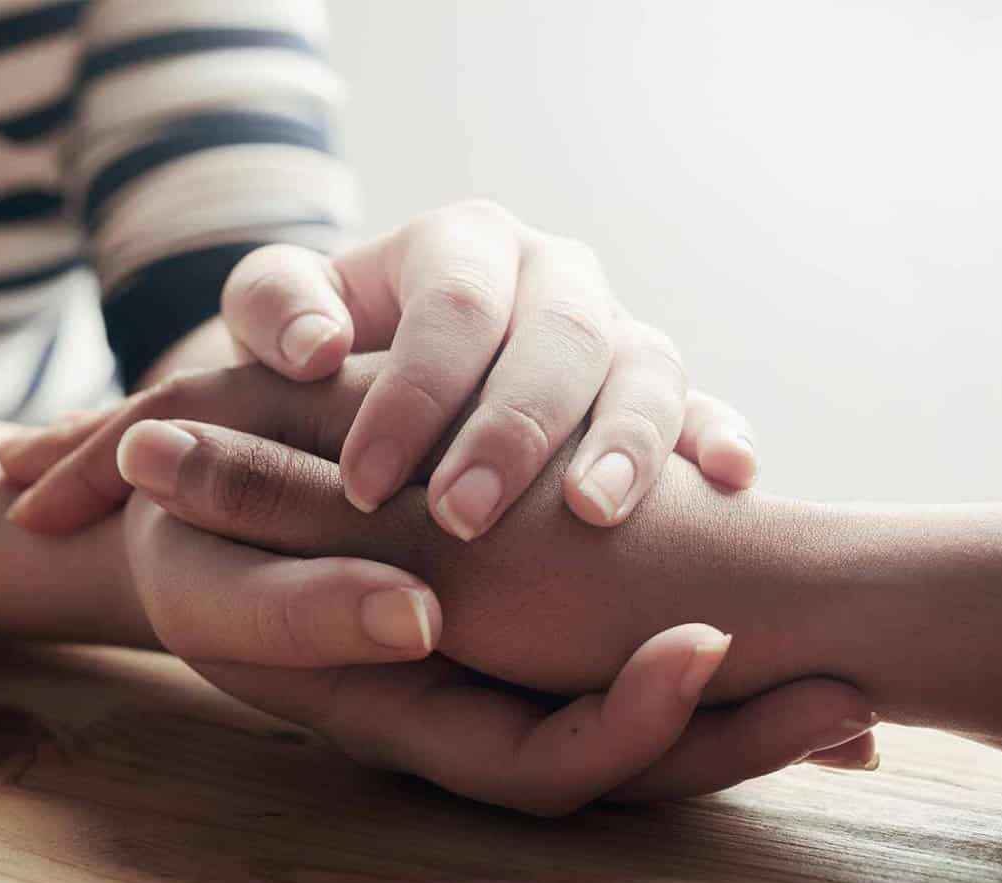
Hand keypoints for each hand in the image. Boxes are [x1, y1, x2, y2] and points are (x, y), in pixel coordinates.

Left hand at [1, 200, 758, 537]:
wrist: (382, 383)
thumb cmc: (317, 354)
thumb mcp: (274, 318)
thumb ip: (274, 309)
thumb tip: (314, 346)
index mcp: (461, 244)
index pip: (452, 304)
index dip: (412, 392)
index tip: (360, 484)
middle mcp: (552, 276)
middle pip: (558, 334)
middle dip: (512, 428)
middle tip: (460, 518)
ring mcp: (616, 332)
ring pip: (645, 368)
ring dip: (623, 440)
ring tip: (589, 515)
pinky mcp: (659, 394)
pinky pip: (704, 406)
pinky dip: (719, 434)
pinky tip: (727, 476)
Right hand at [115, 423, 874, 813]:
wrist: (183, 508)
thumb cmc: (189, 545)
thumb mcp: (216, 575)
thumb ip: (301, 604)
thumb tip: (419, 617)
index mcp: (403, 716)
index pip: (542, 766)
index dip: (630, 726)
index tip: (709, 644)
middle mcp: (467, 708)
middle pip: (623, 769)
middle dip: (737, 742)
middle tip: (854, 708)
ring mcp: (502, 667)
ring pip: (639, 719)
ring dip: (745, 707)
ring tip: (851, 683)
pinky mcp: (520, 612)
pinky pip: (623, 647)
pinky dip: (696, 637)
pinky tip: (766, 600)